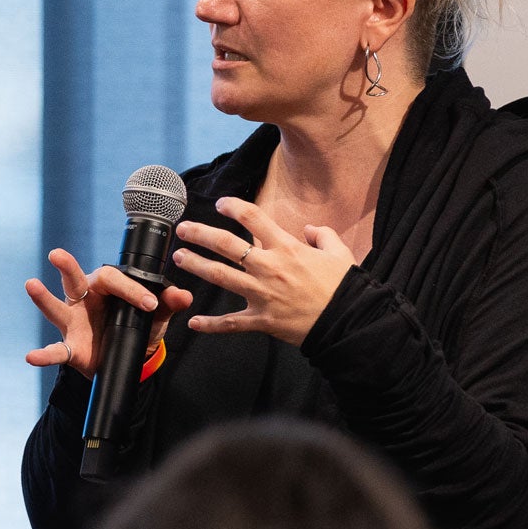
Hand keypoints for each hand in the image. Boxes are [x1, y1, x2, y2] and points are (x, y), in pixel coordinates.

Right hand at [24, 248, 193, 376]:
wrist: (129, 358)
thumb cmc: (137, 326)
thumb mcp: (156, 315)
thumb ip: (168, 304)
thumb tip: (183, 296)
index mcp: (106, 287)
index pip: (114, 279)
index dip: (131, 289)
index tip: (149, 303)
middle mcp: (85, 300)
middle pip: (74, 280)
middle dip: (66, 267)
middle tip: (57, 255)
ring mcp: (74, 323)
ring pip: (57, 309)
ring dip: (43, 298)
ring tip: (32, 285)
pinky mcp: (71, 347)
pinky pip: (56, 351)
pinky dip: (44, 354)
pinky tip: (32, 357)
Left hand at [173, 197, 356, 346]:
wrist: (348, 322)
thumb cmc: (345, 288)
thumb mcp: (340, 253)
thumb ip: (323, 235)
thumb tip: (310, 229)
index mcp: (286, 248)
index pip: (253, 218)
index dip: (234, 207)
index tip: (221, 203)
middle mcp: (269, 267)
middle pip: (226, 244)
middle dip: (200, 234)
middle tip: (183, 229)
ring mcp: (262, 294)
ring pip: (220, 276)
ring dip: (196, 265)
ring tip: (179, 257)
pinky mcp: (261, 320)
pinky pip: (231, 323)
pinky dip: (211, 325)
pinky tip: (193, 322)